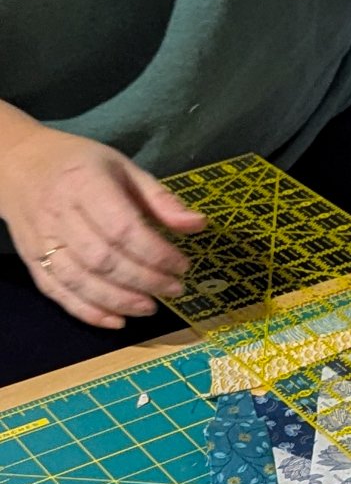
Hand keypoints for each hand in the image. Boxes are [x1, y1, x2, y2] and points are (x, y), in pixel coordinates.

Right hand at [0, 123, 204, 327]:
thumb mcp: (124, 168)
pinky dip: (87, 312)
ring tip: (151, 308)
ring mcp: (41, 240)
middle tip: (174, 289)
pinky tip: (117, 320)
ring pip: (79, 280)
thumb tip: (199, 225)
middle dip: (144, 280)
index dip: (156, 253)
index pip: (122, 228)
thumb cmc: (80, 165)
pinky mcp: (31, 259)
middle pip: (103, 259)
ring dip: (119, 300)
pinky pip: (57, 291)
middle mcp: (59, 214)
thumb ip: (160, 199)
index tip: (183, 265)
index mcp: (85, 185)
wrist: (17, 163)